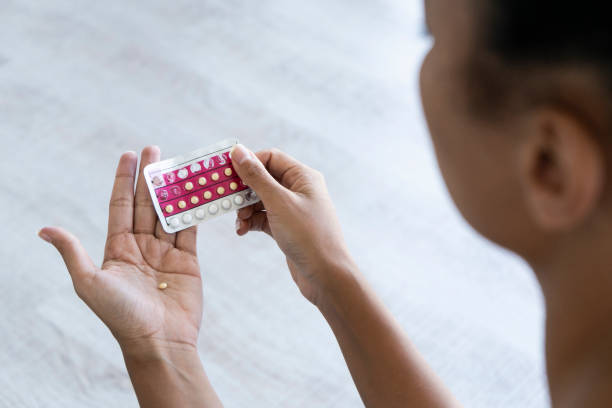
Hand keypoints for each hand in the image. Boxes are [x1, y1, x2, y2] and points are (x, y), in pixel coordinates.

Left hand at [39, 146, 202, 356]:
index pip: (120, 206)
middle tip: (155, 149)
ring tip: (177, 164)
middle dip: (150, 177)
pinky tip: (195, 191)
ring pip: (169, 213)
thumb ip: (73, 252)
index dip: (124, 180)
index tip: (129, 154)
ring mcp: (166, 253)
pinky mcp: (188, 261)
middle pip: (146, 204)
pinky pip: (189, 229)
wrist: (159, 342)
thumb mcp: (90, 282)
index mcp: (118, 249)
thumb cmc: (121, 316)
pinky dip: (193, 210)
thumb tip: (44, 229)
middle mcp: (142, 247)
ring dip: (173, 189)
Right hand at [231, 144, 353, 305]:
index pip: (270, 158)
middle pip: (264, 179)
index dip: (248, 163)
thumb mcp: (278, 202)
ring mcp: (293, 209)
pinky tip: (243, 230)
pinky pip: (263, 217)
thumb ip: (256, 176)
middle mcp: (299, 190)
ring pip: (261, 200)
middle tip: (228, 200)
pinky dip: (251, 221)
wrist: (325, 275)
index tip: (227, 173)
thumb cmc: (308, 235)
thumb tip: (238, 151)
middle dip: (244, 190)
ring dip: (245, 208)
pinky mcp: (287, 227)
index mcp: (303, 177)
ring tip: (239, 221)